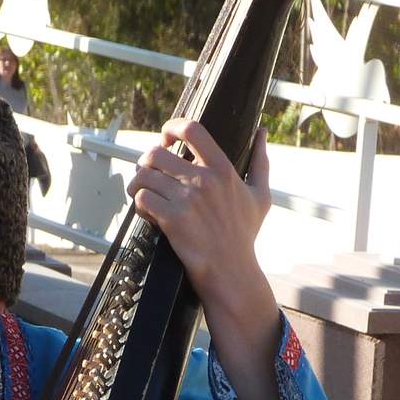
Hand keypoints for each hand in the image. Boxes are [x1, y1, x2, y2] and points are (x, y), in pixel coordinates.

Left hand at [127, 120, 270, 309]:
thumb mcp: (260, 196)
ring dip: (137, 182)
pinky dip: (138, 203)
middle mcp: (203, 180)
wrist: (231, 272)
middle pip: (157, 153)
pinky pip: (142, 198)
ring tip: (142, 192)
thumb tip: (261, 132)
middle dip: (146, 162)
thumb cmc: (244, 236)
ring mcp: (186, 200)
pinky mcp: (171, 220)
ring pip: (144, 175)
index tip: (166, 138)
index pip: (192, 129)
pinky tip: (147, 212)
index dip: (172, 127)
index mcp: (223, 168)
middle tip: (149, 174)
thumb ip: (260, 162)